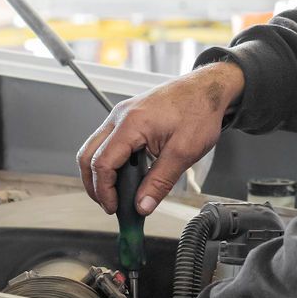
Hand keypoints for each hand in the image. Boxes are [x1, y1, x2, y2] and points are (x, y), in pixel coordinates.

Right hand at [77, 60, 244, 214]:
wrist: (208, 89)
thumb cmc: (199, 110)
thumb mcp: (183, 152)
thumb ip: (160, 182)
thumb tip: (142, 205)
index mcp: (131, 124)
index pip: (102, 163)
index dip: (104, 190)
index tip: (114, 208)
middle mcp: (120, 117)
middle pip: (88, 155)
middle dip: (94, 184)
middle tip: (109, 204)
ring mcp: (122, 115)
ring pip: (95, 148)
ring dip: (101, 173)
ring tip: (118, 194)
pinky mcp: (128, 117)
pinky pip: (109, 142)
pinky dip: (111, 161)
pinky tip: (127, 175)